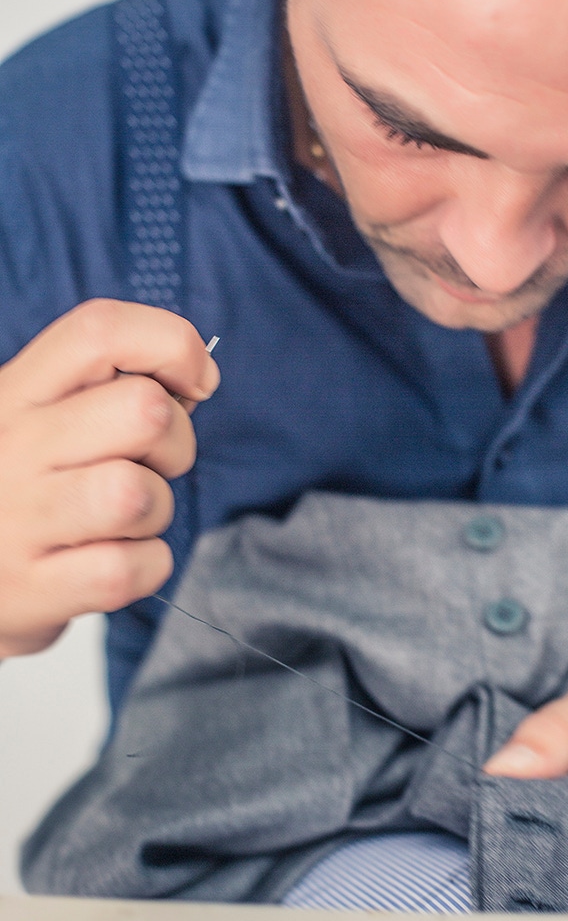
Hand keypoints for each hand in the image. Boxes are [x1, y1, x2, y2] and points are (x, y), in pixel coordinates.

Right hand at [0, 299, 218, 656]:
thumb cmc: (25, 494)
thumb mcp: (43, 425)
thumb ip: (108, 393)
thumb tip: (193, 379)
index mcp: (16, 393)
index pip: (99, 331)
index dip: (172, 344)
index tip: (197, 381)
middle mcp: (11, 448)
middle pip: (144, 411)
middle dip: (178, 441)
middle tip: (154, 467)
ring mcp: (18, 521)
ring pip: (139, 494)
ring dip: (158, 510)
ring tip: (126, 520)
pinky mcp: (32, 589)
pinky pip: (133, 568)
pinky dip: (148, 566)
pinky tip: (115, 561)